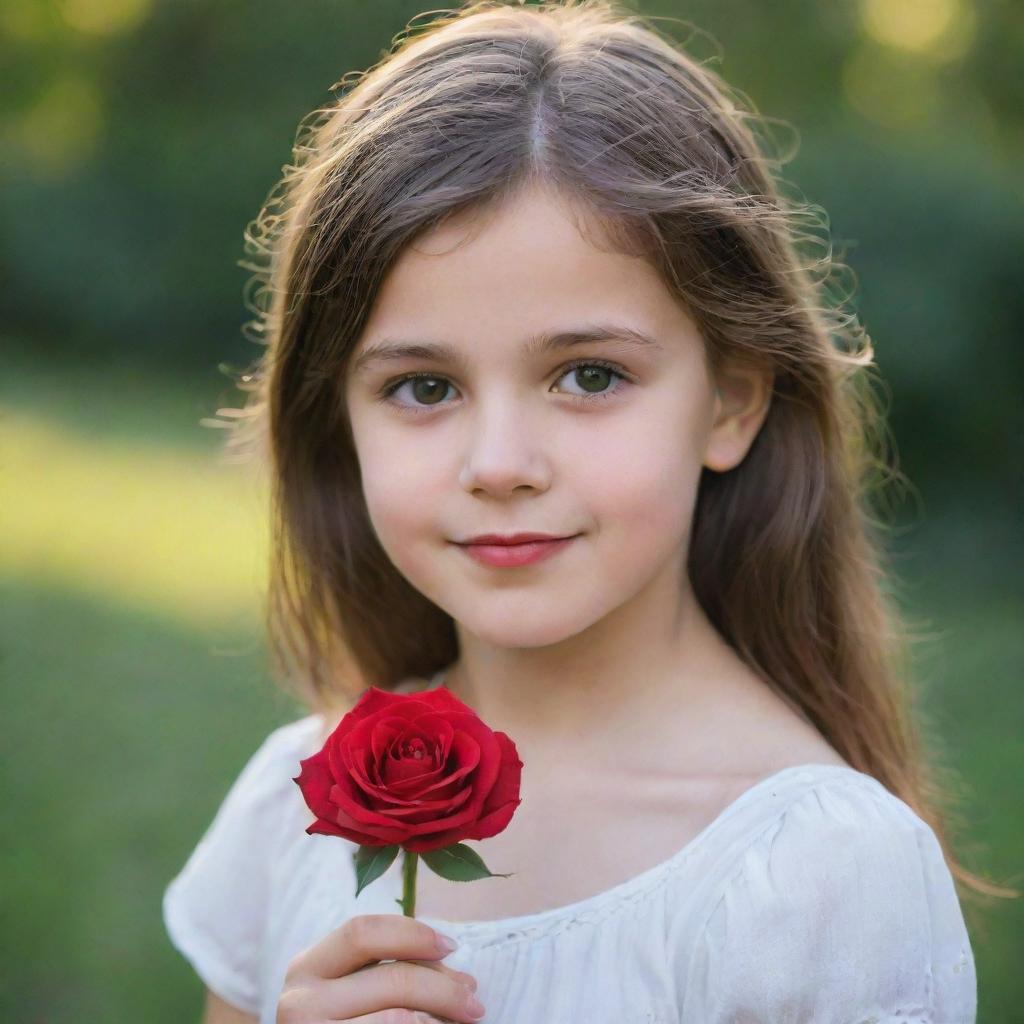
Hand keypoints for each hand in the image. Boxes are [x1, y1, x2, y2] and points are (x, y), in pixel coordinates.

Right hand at [276, 913, 484, 1023]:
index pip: (362, 932)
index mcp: (308, 967)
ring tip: (467, 1018)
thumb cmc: (345, 1020)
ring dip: (439, 1014)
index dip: (411, 934)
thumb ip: (393, 973)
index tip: (450, 947)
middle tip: (474, 999)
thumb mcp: (355, 991)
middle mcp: (299, 1000)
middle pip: (389, 978)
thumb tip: (465, 982)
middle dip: (441, 986)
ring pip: (397, 1018)